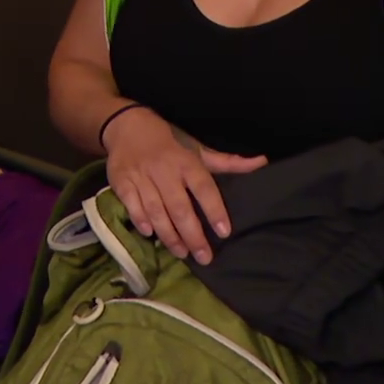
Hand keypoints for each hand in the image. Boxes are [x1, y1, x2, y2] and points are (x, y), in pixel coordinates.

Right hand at [102, 108, 264, 264]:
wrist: (127, 126)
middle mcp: (164, 170)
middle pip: (179, 206)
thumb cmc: (169, 143)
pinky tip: (150, 234)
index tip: (224, 232)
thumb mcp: (197, 149)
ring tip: (181, 253)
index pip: (203, 188)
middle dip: (192, 234)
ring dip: (168, 234)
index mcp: (186, 162)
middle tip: (204, 257)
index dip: (214, 210)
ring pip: (155, 209)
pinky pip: (131, 204)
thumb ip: (228, 162)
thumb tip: (262, 162)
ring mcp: (141, 176)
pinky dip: (140, 219)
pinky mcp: (121, 181)